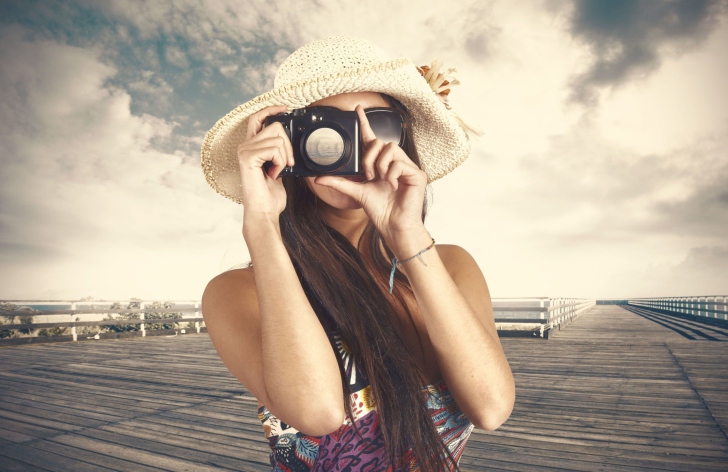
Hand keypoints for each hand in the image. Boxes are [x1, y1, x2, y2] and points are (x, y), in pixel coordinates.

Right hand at [237, 105, 293, 220]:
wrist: (264, 212)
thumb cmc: (271, 195)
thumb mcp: (279, 168)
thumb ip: (280, 152)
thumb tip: (289, 140)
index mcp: (251, 146)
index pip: (257, 118)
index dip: (270, 109)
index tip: (284, 108)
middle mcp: (245, 146)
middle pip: (274, 126)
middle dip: (288, 145)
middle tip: (287, 164)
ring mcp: (244, 150)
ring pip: (277, 138)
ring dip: (285, 157)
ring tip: (277, 172)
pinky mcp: (247, 157)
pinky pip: (274, 149)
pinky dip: (280, 162)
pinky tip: (273, 174)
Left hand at [314, 105, 427, 242]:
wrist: (393, 225)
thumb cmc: (380, 210)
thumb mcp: (356, 192)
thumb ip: (339, 183)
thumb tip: (319, 178)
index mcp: (379, 164)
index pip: (371, 139)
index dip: (364, 123)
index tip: (357, 109)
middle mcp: (393, 162)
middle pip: (379, 142)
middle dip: (369, 158)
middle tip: (368, 175)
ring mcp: (406, 167)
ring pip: (390, 148)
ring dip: (380, 164)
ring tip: (380, 180)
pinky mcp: (416, 174)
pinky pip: (400, 162)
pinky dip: (392, 174)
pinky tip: (393, 186)